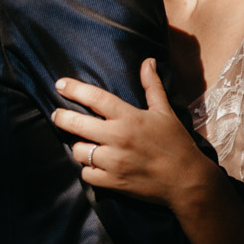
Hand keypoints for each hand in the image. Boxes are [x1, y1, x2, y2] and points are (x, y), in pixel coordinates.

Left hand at [50, 59, 210, 207]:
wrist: (186, 180)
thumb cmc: (176, 143)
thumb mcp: (165, 112)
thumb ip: (152, 86)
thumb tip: (148, 62)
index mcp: (129, 118)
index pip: (95, 98)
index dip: (74, 89)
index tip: (60, 84)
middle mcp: (118, 138)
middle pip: (77, 124)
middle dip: (62, 117)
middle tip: (57, 115)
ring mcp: (114, 162)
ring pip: (78, 151)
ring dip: (79, 146)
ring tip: (84, 143)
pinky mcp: (113, 182)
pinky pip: (86, 173)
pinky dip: (88, 169)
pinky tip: (94, 164)